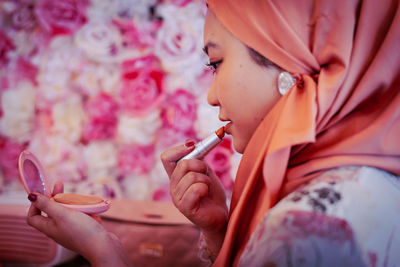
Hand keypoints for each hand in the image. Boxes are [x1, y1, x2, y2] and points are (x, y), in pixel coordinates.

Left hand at [27, 182, 130, 266]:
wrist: (102, 246)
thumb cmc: (81, 231)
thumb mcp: (62, 214)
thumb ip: (47, 204)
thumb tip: (31, 196)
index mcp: (49, 228)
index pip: (33, 217)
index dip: (35, 204)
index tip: (45, 193)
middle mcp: (58, 230)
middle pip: (51, 211)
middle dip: (55, 197)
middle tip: (60, 185)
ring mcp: (70, 231)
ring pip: (67, 213)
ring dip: (72, 203)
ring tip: (80, 200)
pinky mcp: (82, 231)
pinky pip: (80, 217)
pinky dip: (84, 211)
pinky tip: (90, 211)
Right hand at [161, 141, 227, 256]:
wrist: (219, 214)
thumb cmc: (212, 193)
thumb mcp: (205, 171)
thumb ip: (197, 158)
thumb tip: (190, 143)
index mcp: (175, 176)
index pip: (166, 157)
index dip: (179, 149)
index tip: (193, 146)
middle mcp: (173, 186)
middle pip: (183, 164)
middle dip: (201, 166)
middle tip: (207, 175)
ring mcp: (177, 198)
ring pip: (192, 176)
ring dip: (206, 180)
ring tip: (207, 188)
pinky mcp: (185, 208)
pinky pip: (196, 189)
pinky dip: (205, 188)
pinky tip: (206, 195)